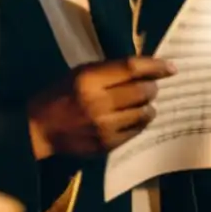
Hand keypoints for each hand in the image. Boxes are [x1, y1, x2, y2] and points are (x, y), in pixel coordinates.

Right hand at [27, 57, 175, 158]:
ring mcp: (104, 127)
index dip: (154, 66)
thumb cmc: (60, 94)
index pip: (131, 69)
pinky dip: (140, 122)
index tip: (171, 67)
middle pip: (141, 91)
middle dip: (153, 87)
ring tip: (145, 102)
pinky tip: (135, 117)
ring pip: (143, 113)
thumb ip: (109, 70)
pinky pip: (135, 132)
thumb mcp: (80, 72)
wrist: (40, 129)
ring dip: (149, 105)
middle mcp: (98, 103)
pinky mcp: (106, 145)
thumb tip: (143, 68)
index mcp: (89, 80)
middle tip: (153, 85)